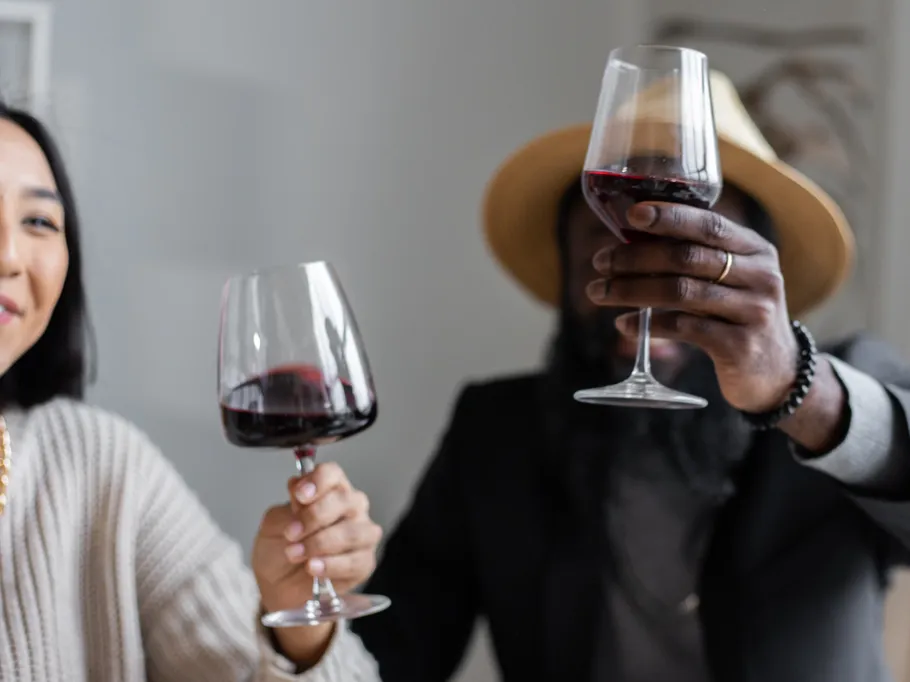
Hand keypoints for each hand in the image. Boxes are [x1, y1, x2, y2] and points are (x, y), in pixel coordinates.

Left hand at [253, 462, 381, 667]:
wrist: (278, 586)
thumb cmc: (278, 549)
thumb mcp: (272, 525)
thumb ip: (287, 508)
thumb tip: (299, 490)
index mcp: (329, 490)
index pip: (332, 474)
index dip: (318, 481)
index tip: (300, 496)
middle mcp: (350, 507)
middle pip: (344, 500)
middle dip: (314, 517)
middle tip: (291, 533)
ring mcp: (361, 534)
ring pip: (353, 532)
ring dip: (321, 543)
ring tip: (296, 554)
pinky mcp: (364, 562)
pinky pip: (356, 561)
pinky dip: (331, 565)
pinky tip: (313, 568)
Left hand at [587, 201, 797, 412]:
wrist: (778, 373)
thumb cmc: (739, 317)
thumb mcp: (732, 280)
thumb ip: (696, 259)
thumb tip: (631, 240)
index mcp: (756, 249)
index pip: (709, 224)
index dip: (668, 217)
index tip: (631, 215)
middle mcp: (761, 275)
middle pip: (687, 257)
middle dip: (635, 257)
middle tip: (600, 261)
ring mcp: (753, 311)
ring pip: (681, 292)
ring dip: (632, 290)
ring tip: (599, 292)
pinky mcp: (740, 345)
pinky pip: (684, 328)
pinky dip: (647, 325)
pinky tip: (623, 325)